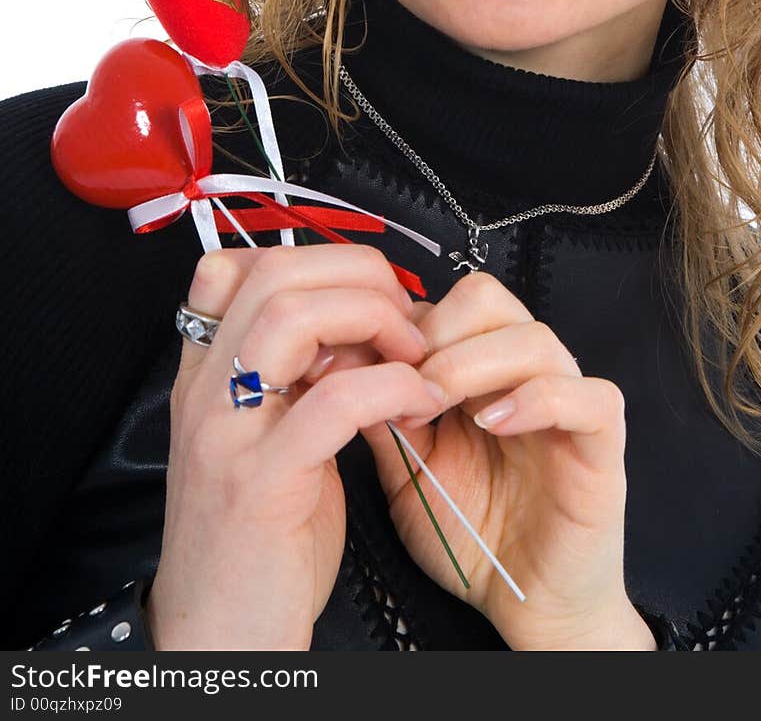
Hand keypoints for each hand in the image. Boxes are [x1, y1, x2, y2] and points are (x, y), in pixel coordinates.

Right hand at [145, 244, 444, 650]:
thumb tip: (360, 323)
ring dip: (374, 319)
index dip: (314, 261)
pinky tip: (418, 402)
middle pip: (275, 274)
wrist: (222, 639)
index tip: (368, 293)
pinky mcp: (261, 485)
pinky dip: (390, 386)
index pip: (235, 266)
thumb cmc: (259, 540)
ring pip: (294, 317)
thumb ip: (296, 378)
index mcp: (204, 376)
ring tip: (415, 355)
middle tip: (407, 314)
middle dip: (358, 275)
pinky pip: (333, 401)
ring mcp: (225, 435)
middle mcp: (204, 392)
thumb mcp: (268, 439)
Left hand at [360, 271, 655, 650]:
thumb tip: (345, 363)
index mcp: (483, 370)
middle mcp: (527, 372)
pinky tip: (495, 424)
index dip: (404, 325)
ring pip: (535, 338)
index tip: (370, 366)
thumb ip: (386, 416)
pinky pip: (591, 396)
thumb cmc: (471, 535)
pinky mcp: (603, 442)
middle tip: (407, 385)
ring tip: (440, 408)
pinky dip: (540, 400)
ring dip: (474, 364)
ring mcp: (570, 402)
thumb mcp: (408, 470)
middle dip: (437, 334)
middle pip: (488, 298)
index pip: (448, 302)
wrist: (527, 605)